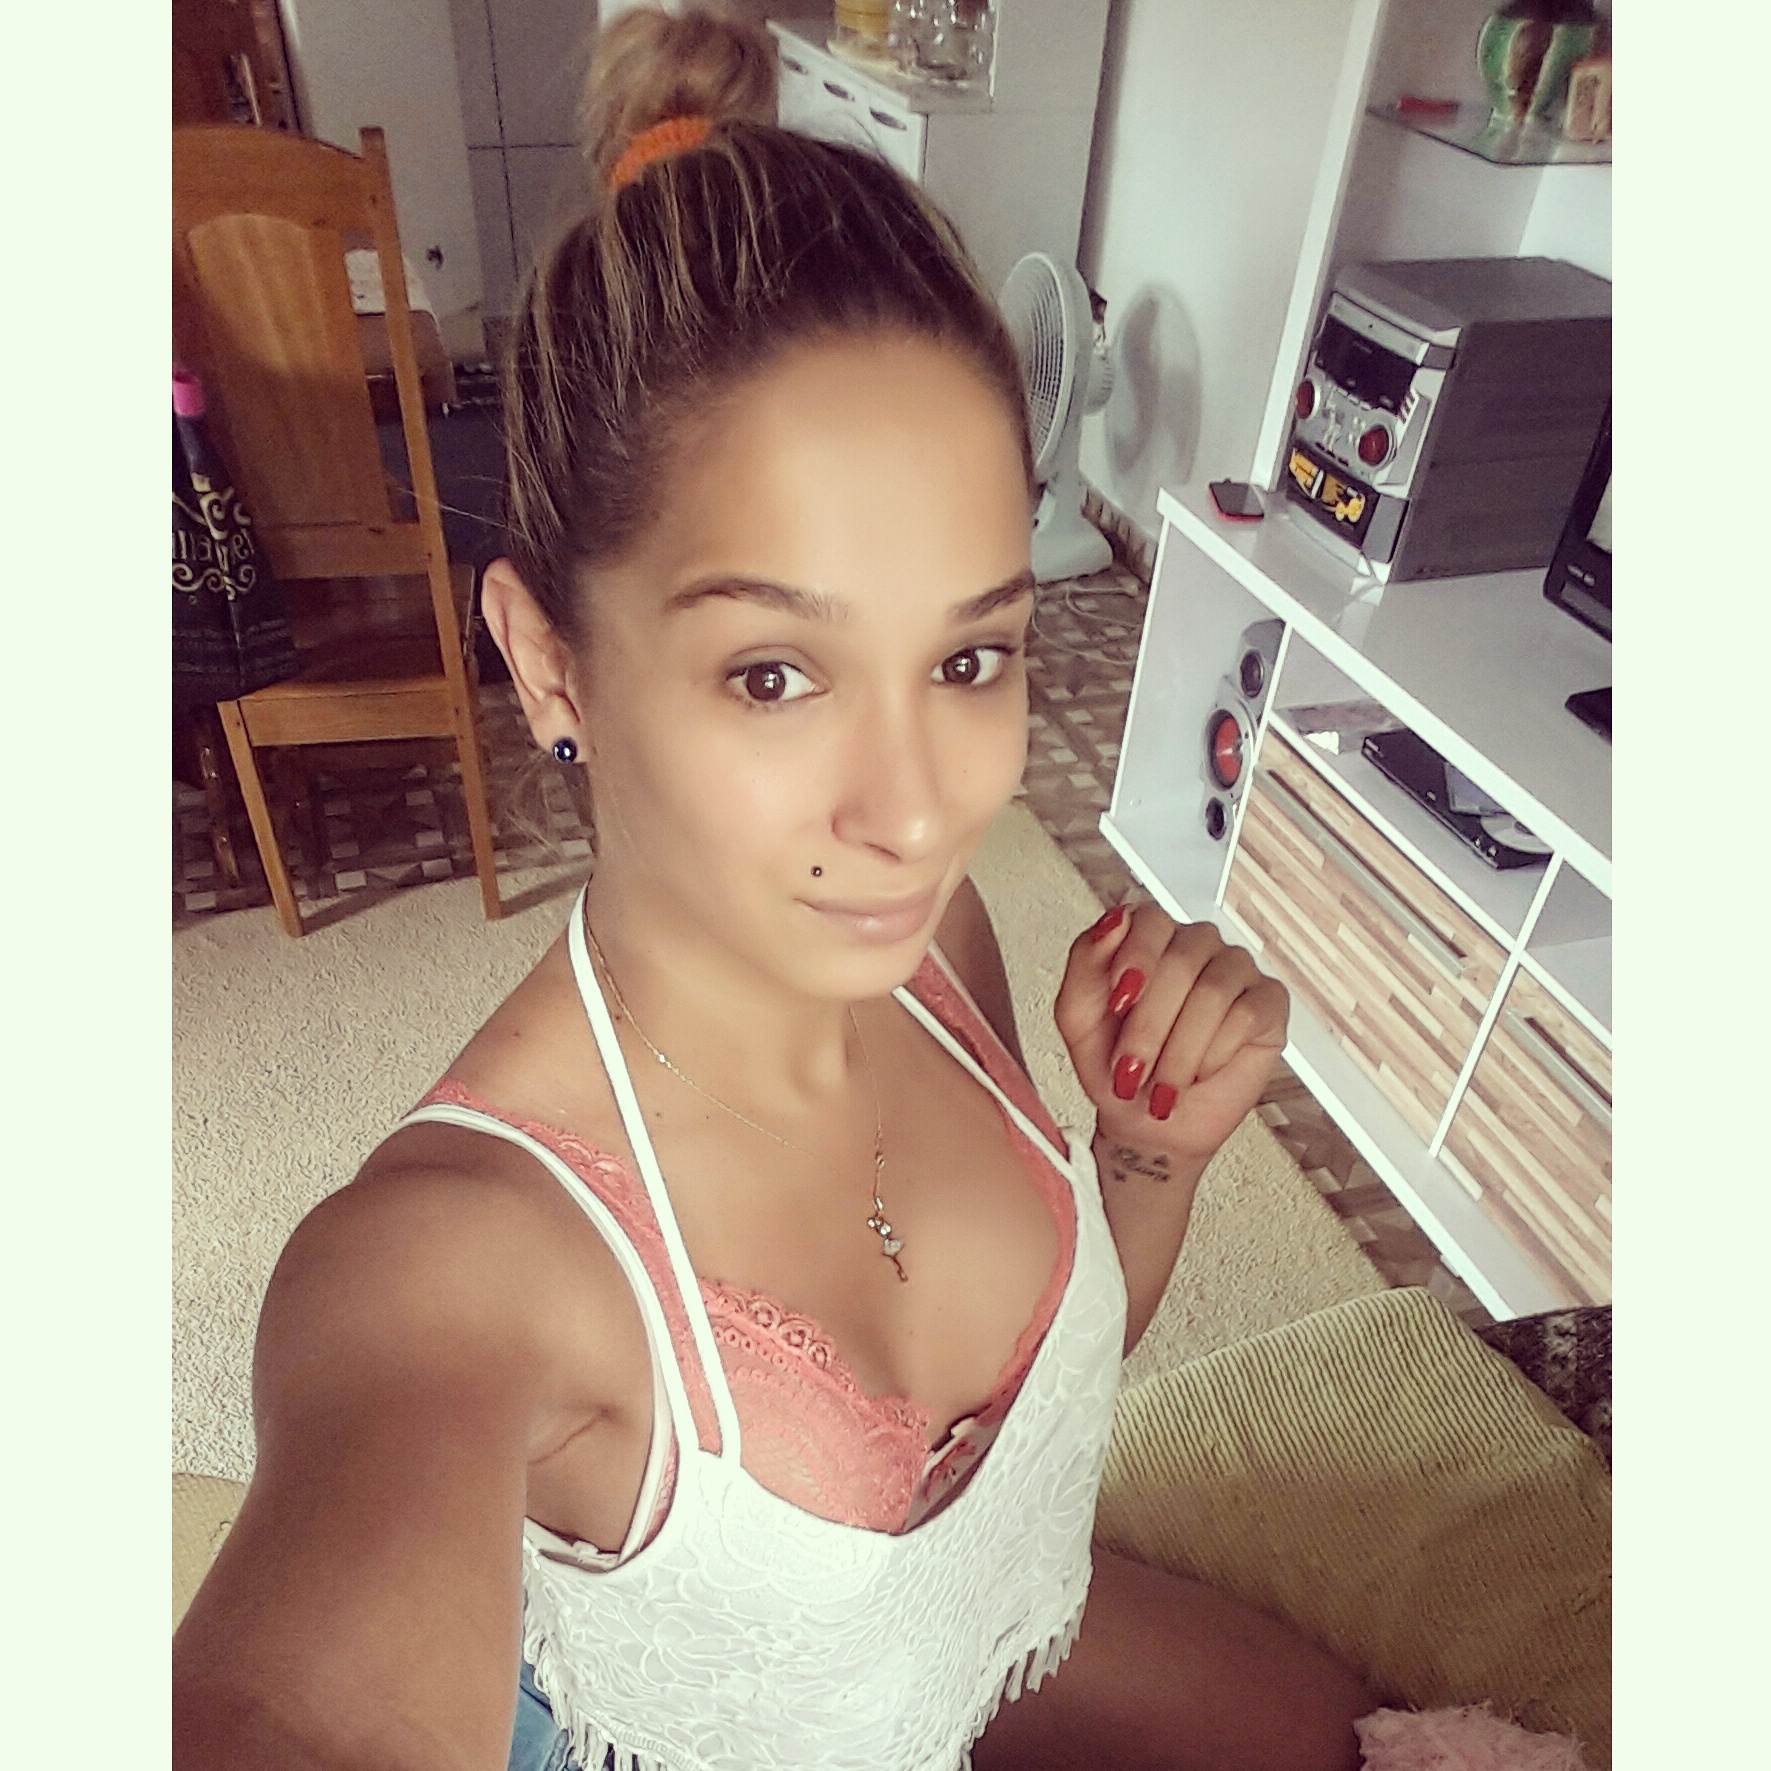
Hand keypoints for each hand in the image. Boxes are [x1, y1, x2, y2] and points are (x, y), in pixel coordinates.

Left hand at [1055, 902, 1288, 1170]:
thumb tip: (1113, 921)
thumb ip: (1085, 959)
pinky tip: (1199, 1072)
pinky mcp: (1268, 1002)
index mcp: (1148, 937)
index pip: (1150, 918)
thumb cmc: (1113, 1064)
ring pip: (1214, 991)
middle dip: (1149, 1027)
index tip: (1119, 1003)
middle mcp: (1195, 944)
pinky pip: (1247, 1015)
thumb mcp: (1078, 1015)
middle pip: (1181, 959)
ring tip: (1162, 1085)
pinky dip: (1214, 1055)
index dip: (1136, 959)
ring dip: (1180, 1051)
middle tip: (1130, 1070)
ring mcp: (1235, 970)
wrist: (1145, 1123)